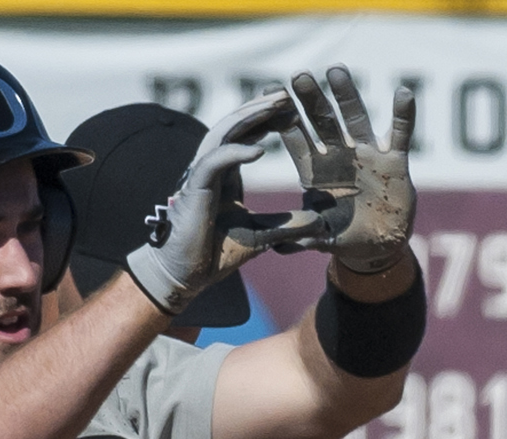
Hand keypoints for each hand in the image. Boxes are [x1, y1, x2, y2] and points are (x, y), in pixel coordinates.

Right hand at [127, 92, 323, 315]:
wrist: (186, 275)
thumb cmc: (215, 253)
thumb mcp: (261, 236)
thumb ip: (287, 225)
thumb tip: (319, 221)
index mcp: (225, 174)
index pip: (246, 135)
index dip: (268, 121)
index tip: (295, 114)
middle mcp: (211, 168)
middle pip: (235, 125)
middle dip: (262, 108)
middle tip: (290, 95)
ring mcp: (200, 175)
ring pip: (223, 132)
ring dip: (250, 116)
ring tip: (278, 105)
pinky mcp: (194, 189)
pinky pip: (214, 162)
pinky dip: (236, 153)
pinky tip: (261, 149)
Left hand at [279, 66, 416, 273]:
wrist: (375, 246)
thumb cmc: (341, 235)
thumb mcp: (320, 237)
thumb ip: (302, 237)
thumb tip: (278, 245)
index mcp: (315, 171)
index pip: (296, 139)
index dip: (282, 120)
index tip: (266, 95)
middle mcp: (339, 156)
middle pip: (323, 122)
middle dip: (310, 100)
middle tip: (298, 77)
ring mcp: (367, 155)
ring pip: (356, 120)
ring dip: (347, 96)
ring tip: (336, 72)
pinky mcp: (395, 162)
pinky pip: (400, 135)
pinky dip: (403, 115)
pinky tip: (403, 93)